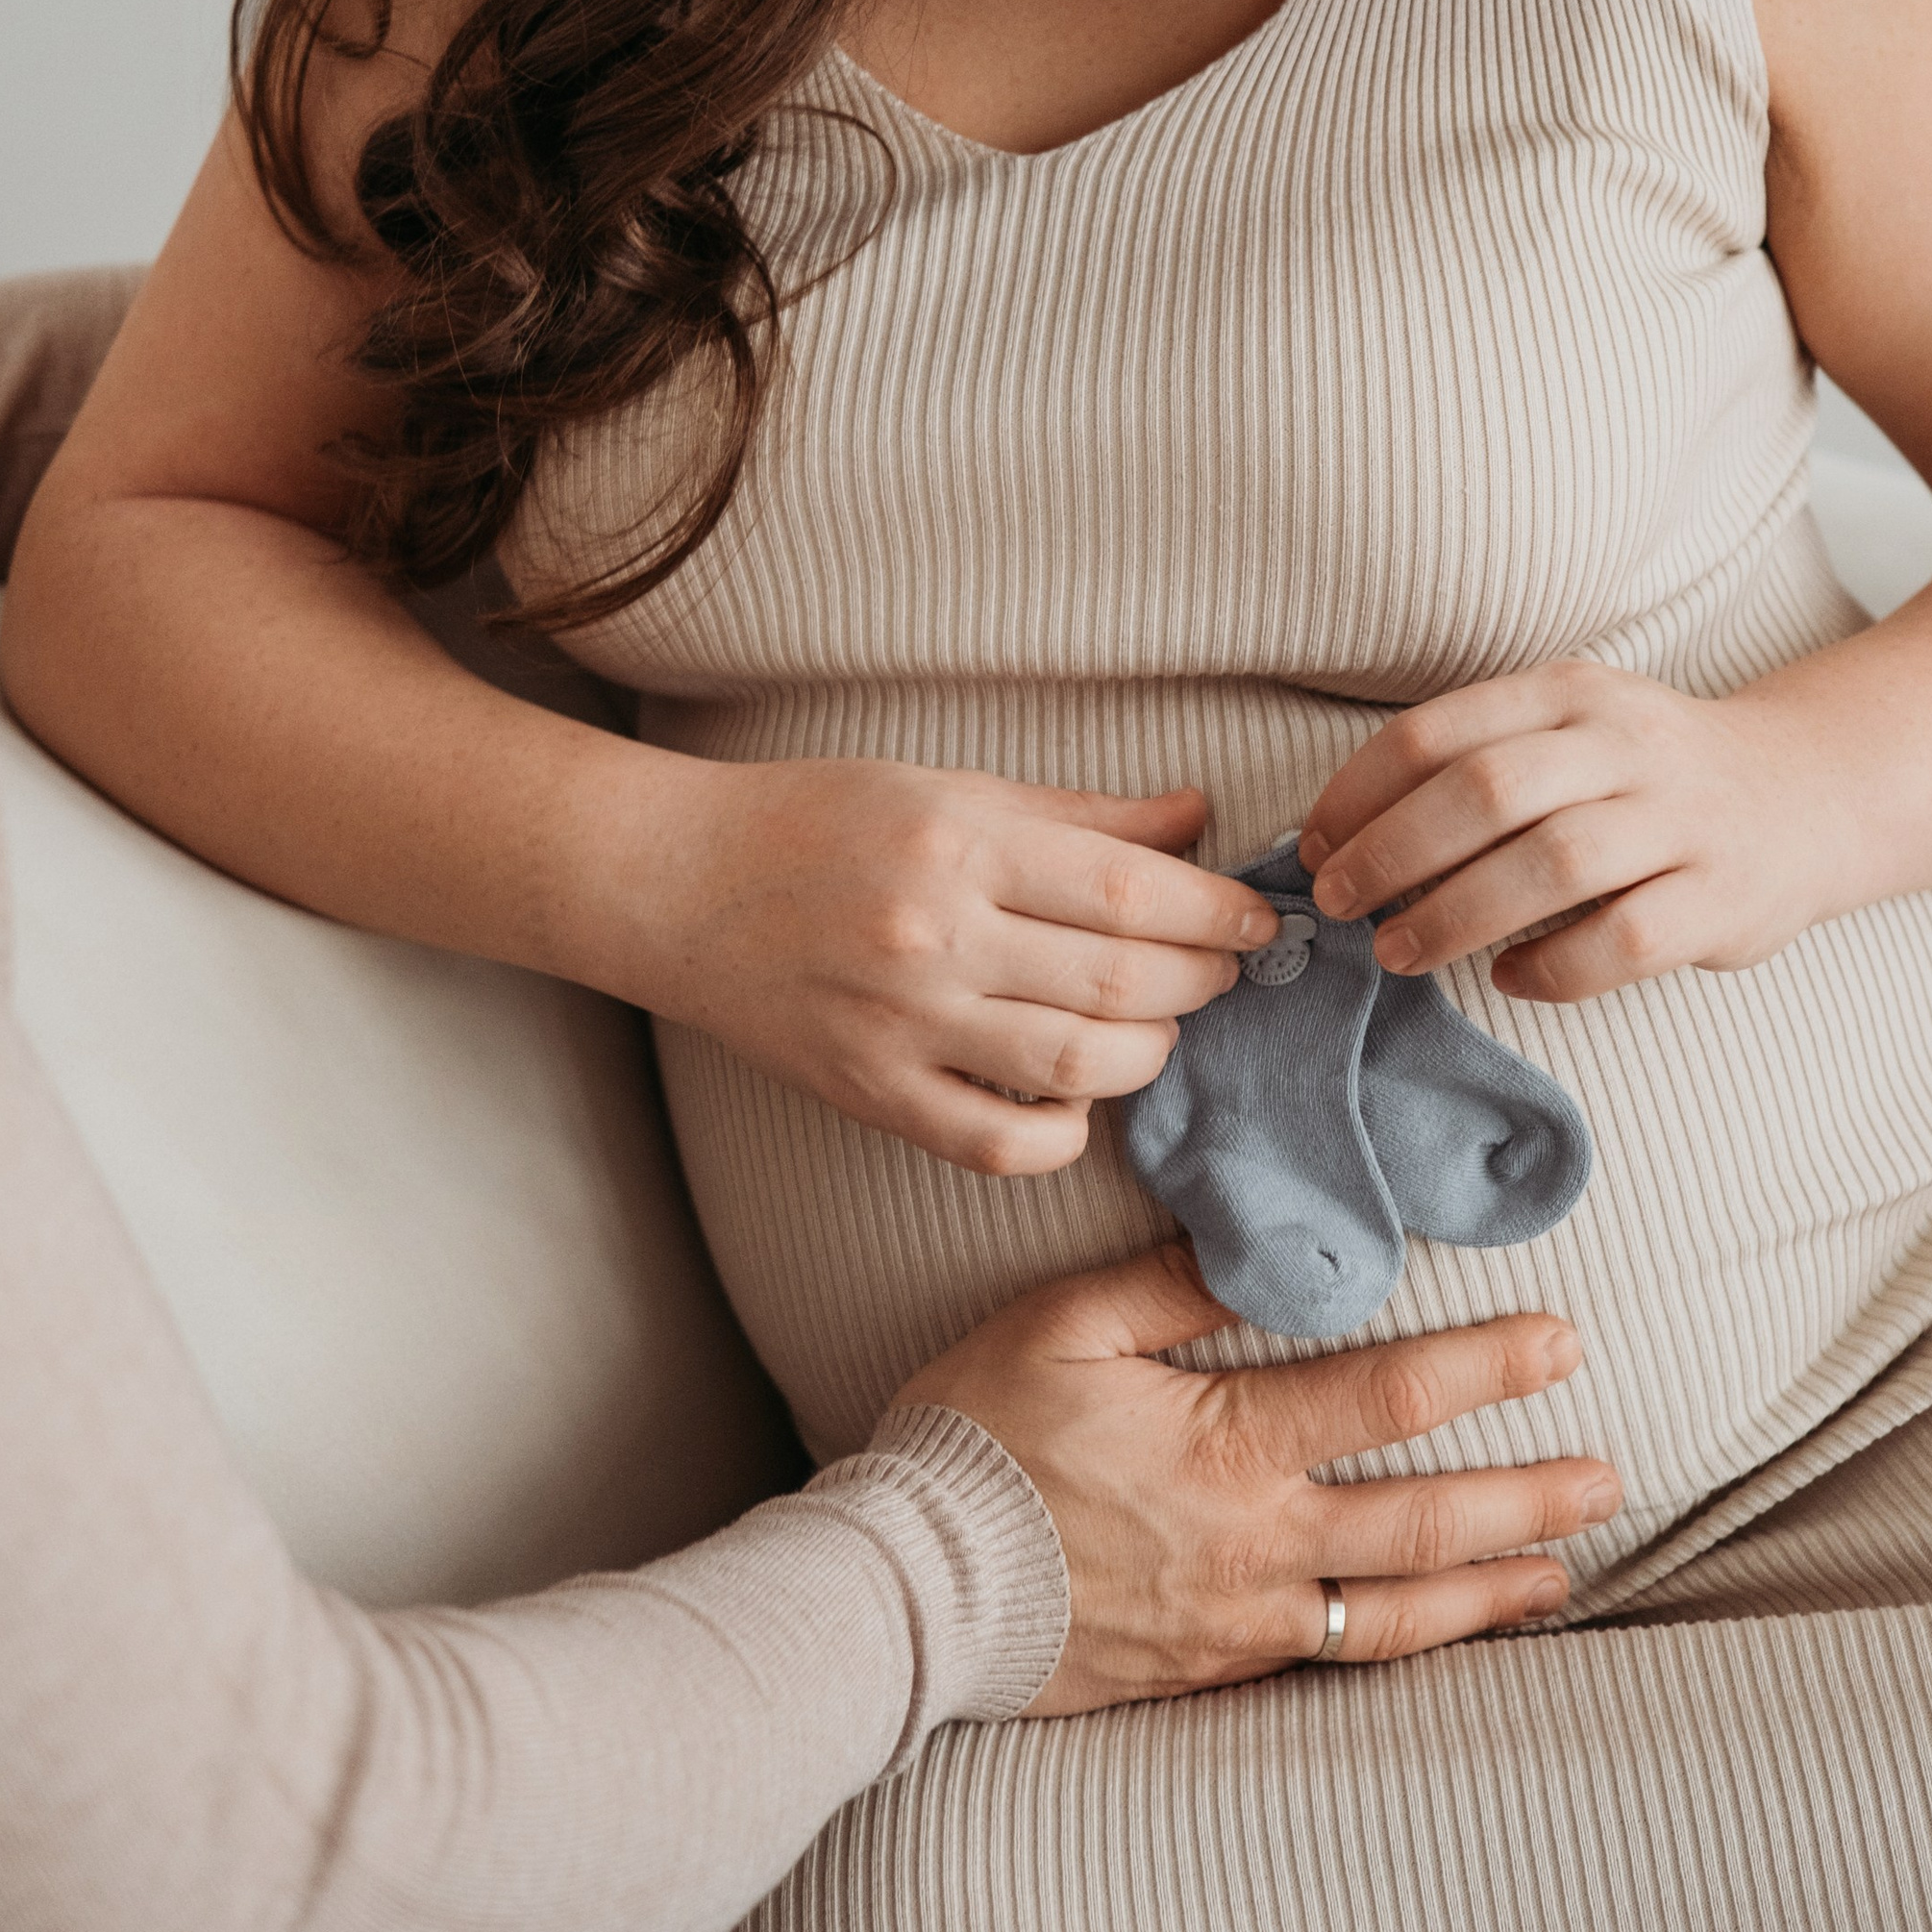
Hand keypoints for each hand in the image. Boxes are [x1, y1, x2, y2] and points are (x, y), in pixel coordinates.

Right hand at [641, 758, 1276, 1173]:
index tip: (1256, 920)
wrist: (675, 886)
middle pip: (1119, 984)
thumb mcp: (947, 786)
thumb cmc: (813, 821)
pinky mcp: (871, 1095)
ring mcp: (901, 1027)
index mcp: (958, 845)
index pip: (1129, 891)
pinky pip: (1000, 1144)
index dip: (1215, 912)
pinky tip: (1080, 1099)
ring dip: (1149, 1055)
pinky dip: (1066, 1134)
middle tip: (1221, 971)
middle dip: (1199, 981)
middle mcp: (933, 939)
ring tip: (1159, 1027)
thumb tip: (1196, 821)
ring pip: (1077, 1070)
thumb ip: (1079, 815)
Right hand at [894, 1243, 1617, 1709]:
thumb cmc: (974, 1439)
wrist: (908, 1588)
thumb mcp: (1061, 1325)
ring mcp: (1239, 1620)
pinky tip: (1443, 1634)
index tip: (1562, 1344)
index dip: (1489, 1368)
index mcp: (1229, 1444)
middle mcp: (1256, 1543)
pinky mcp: (1210, 1672)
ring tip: (1563, 1573)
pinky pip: (1332, 1662)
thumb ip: (1172, 1283)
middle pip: (1426, 1522)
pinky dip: (1405, 1648)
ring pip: (1396, 1614)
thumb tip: (1266, 1241)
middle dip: (1528, 1497)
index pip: (1394, 1398)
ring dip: (1491, 1590)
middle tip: (1607, 1476)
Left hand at [1298, 661, 1842, 1004]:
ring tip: (1397, 953)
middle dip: (1394, 852)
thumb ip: (1479, 760)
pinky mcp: (1722, 899)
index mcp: (1572, 693)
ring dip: (1457, 914)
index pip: (1441, 731)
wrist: (1807, 793)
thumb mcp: (1571, 728)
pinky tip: (1511, 978)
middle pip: (1489, 791)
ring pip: (1553, 865)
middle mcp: (1628, 746)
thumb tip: (1342, 833)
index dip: (1360, 791)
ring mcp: (1682, 821)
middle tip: (1338, 903)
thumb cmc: (1649, 775)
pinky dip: (1553, 968)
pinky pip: (1624, 940)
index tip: (1314, 845)